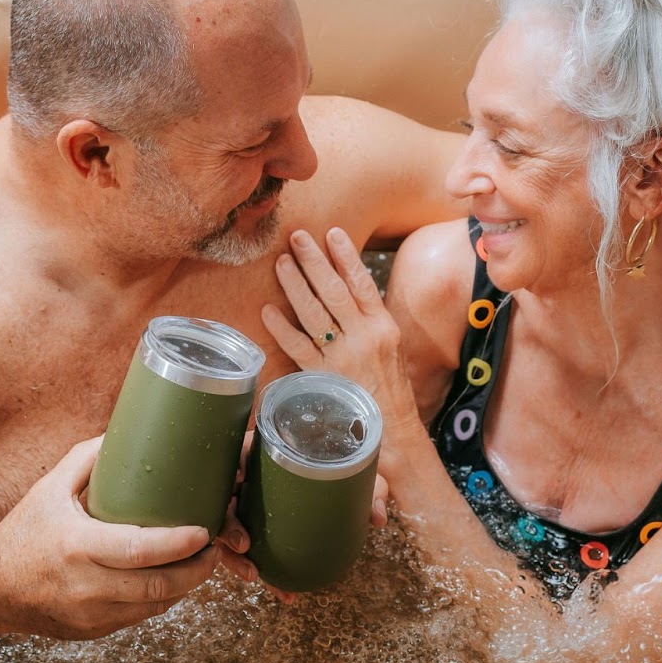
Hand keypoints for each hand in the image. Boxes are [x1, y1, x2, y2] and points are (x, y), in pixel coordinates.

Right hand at [0, 436, 220, 639]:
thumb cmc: (21, 534)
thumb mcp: (48, 489)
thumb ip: (88, 458)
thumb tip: (126, 433)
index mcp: (77, 546)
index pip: (140, 550)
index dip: (179, 544)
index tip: (204, 531)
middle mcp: (85, 586)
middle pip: (158, 585)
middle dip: (197, 569)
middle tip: (215, 547)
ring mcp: (91, 614)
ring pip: (155, 606)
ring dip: (185, 586)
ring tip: (201, 561)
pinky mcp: (94, 632)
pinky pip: (141, 617)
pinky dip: (161, 598)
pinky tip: (171, 578)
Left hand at [261, 228, 420, 426]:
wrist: (394, 429)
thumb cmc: (390, 384)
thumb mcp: (390, 344)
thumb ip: (368, 317)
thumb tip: (345, 285)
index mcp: (383, 326)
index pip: (362, 283)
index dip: (346, 257)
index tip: (331, 233)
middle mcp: (364, 338)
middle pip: (335, 291)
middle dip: (314, 261)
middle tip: (297, 237)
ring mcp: (341, 358)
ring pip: (314, 314)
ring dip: (295, 286)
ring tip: (281, 262)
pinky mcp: (322, 378)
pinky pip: (298, 348)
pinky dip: (281, 328)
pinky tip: (268, 310)